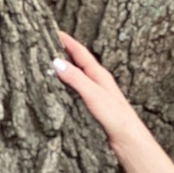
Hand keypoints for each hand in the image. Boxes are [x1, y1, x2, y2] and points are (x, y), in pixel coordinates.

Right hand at [48, 28, 146, 154]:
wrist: (129, 142)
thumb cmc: (117, 118)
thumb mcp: (94, 94)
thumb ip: (76, 78)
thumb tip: (56, 62)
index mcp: (99, 75)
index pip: (80, 52)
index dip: (66, 40)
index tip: (52, 30)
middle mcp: (97, 83)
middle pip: (76, 63)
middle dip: (62, 53)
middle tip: (44, 44)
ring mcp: (94, 96)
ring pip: (75, 78)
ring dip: (62, 71)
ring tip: (45, 64)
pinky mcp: (92, 109)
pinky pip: (74, 93)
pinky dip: (64, 88)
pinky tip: (56, 91)